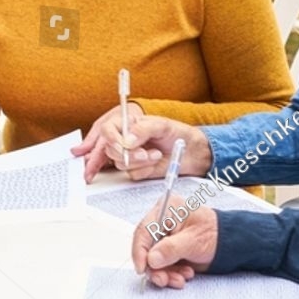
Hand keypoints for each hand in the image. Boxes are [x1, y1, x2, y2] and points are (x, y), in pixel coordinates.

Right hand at [73, 110, 211, 182]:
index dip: (110, 138)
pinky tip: (156, 163)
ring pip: (120, 163)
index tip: (122, 145)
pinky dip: (145, 170)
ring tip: (155, 154)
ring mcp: (130, 155)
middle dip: (126, 154)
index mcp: (128, 124)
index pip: (107, 129)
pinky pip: (131, 173)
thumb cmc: (178, 133)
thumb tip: (126, 141)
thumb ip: (143, 130)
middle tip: (144, 153)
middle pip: (110, 149)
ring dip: (139, 161)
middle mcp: (126, 140)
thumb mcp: (162, 125)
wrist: (191, 152)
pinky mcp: (136, 169)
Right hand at [130, 202, 218, 287]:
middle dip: (156, 267)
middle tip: (164, 279)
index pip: (143, 231)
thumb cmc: (216, 234)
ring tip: (181, 278)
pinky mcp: (169, 252)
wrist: (230, 243)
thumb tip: (151, 259)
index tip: (142, 268)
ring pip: (154, 261)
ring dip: (166, 273)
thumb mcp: (194, 240)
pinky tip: (186, 274)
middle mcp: (162, 223)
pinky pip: (163, 267)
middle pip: (147, 249)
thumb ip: (171, 249)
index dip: (140, 251)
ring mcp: (165, 239)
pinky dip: (172, 274)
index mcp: (166, 210)